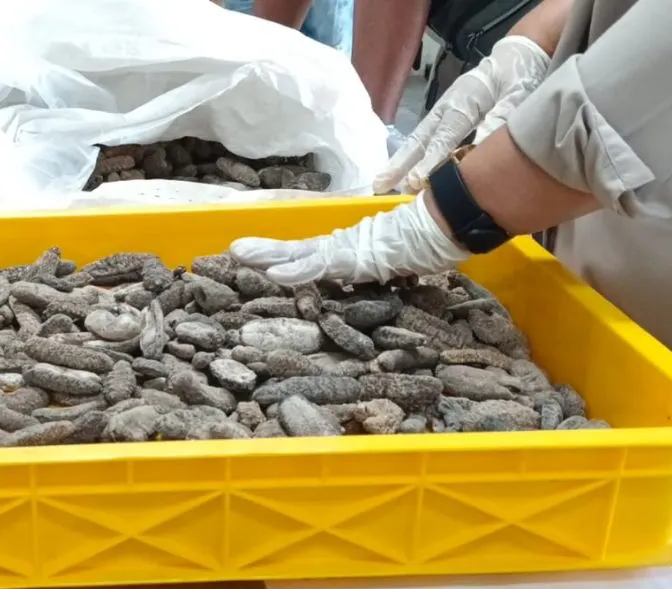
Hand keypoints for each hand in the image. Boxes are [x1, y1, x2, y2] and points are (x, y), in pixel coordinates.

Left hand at [230, 192, 468, 285]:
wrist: (439, 228)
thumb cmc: (416, 246)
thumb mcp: (384, 265)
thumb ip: (366, 268)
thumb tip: (357, 276)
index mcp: (341, 252)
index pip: (302, 255)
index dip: (276, 256)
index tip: (248, 255)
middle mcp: (337, 249)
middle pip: (293, 251)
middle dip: (262, 252)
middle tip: (232, 250)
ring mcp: (343, 251)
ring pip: (298, 254)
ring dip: (269, 256)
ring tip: (240, 254)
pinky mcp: (352, 257)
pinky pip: (320, 266)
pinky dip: (298, 270)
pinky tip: (276, 273)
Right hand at [374, 36, 548, 193]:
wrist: (519, 53)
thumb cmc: (520, 74)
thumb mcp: (519, 93)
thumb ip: (501, 117)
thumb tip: (481, 146)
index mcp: (466, 100)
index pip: (445, 136)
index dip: (429, 160)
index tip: (415, 182)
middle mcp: (449, 105)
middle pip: (421, 138)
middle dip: (400, 164)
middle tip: (381, 186)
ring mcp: (445, 109)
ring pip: (419, 138)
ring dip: (401, 162)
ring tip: (383, 183)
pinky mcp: (448, 113)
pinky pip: (427, 136)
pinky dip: (414, 154)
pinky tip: (406, 170)